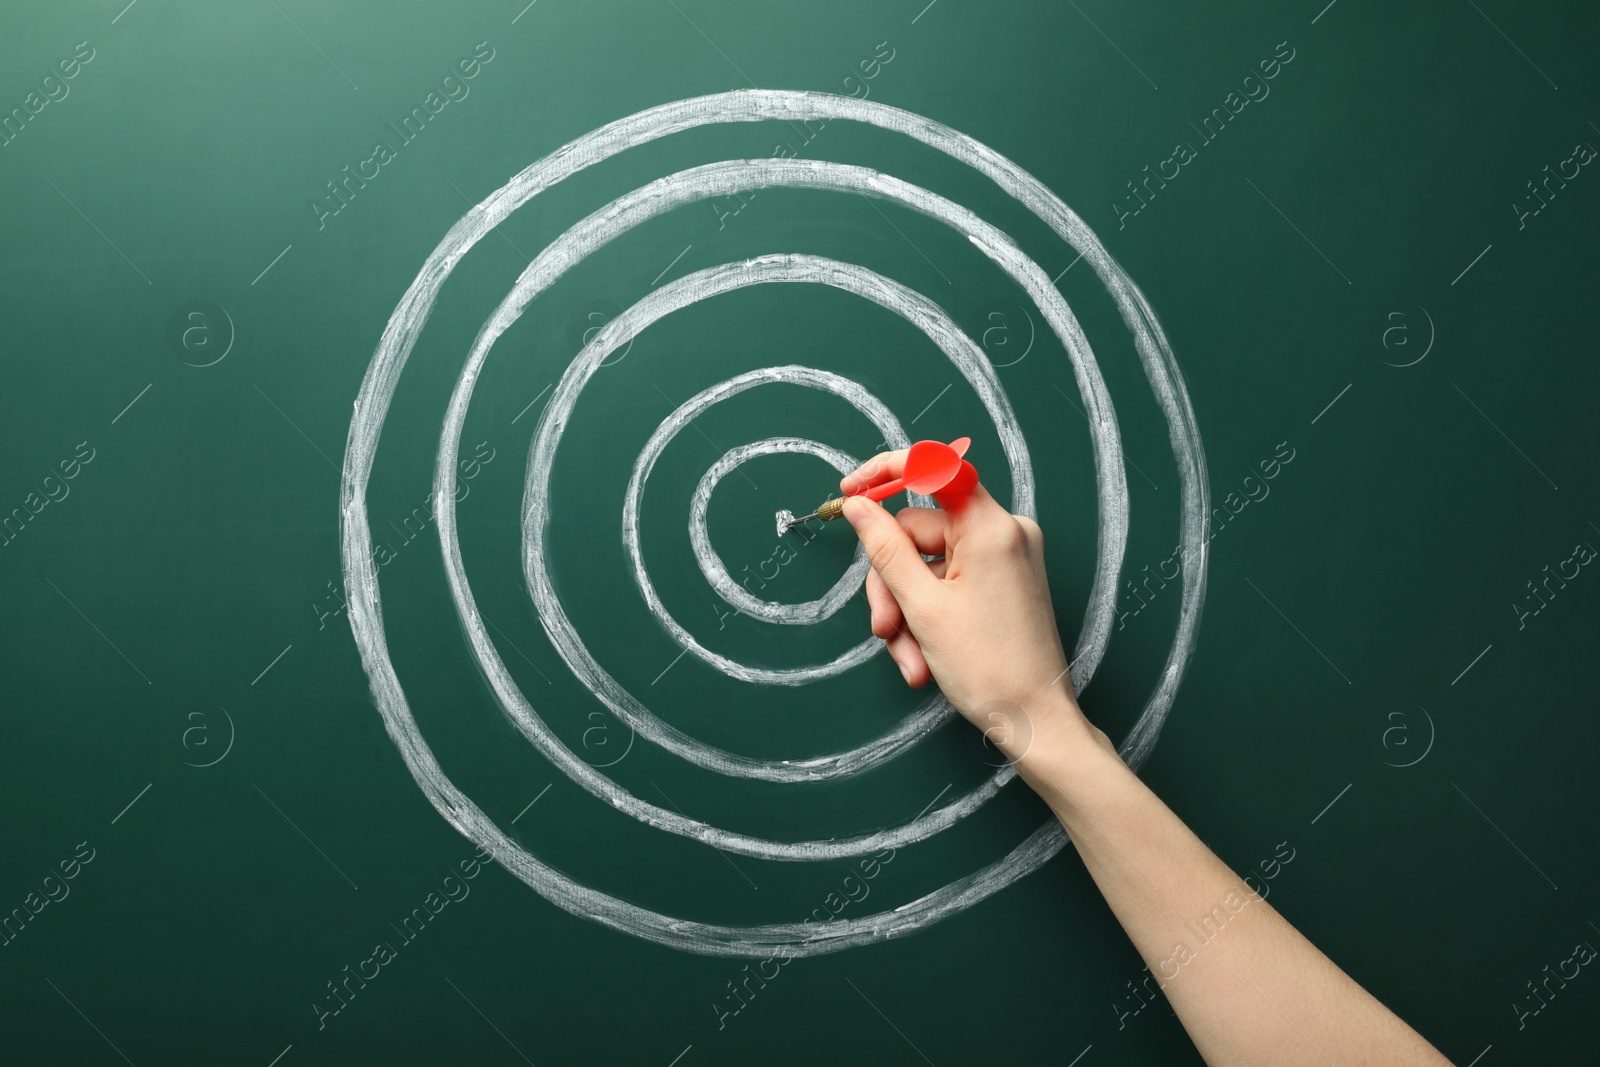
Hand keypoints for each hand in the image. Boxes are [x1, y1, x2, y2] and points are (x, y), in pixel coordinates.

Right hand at [839, 450, 1090, 758]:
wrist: (1037, 722)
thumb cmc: (989, 669)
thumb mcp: (922, 608)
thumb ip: (885, 549)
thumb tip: (858, 506)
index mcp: (991, 528)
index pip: (934, 469)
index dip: (886, 474)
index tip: (848, 493)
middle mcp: (1005, 533)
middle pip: (920, 534)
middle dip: (893, 584)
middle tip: (884, 629)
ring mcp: (1008, 558)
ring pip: (929, 566)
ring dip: (909, 612)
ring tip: (910, 660)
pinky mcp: (1006, 582)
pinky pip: (951, 583)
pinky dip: (930, 617)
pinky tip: (924, 659)